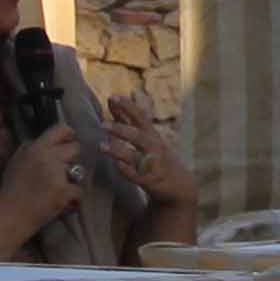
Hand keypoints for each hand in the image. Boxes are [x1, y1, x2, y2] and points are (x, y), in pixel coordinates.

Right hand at [0, 118, 89, 233]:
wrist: (11, 214)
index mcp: (36, 148)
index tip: (72, 139)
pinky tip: (65, 202)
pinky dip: (74, 197)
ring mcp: (57, 174)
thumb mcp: (16, 161)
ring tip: (61, 189)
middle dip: (73, 158)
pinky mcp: (63, 190)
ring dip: (73, 179)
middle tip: (66, 170)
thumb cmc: (11, 189)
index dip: (70, 133)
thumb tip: (41, 141)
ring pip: (79, 171)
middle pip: (75, 148)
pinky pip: (79, 190)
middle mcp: (49, 157)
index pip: (60, 129)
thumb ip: (29, 148)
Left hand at [94, 88, 190, 214]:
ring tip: (101, 146)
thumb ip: (127, 118)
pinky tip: (116, 165)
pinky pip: (136, 175)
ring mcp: (151, 164)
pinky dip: (126, 170)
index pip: (140, 117)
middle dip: (121, 129)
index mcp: (151, 134)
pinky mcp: (148, 181)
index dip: (127, 107)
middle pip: (138, 136)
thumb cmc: (156, 154)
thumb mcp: (146, 135)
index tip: (113, 97)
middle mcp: (153, 147)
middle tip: (103, 124)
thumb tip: (112, 99)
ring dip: (118, 151)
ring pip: (135, 156)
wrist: (178, 183)